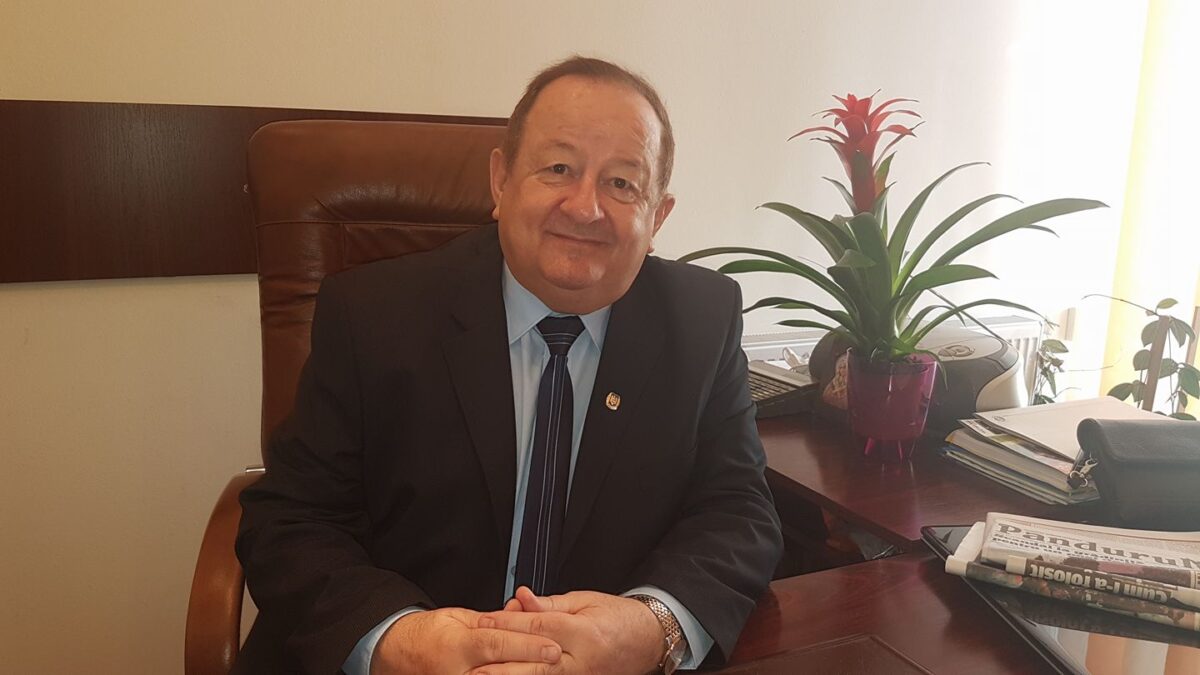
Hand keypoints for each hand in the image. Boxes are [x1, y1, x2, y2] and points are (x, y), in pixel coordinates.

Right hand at [370, 606, 562, 674]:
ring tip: (548, 671)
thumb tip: (521, 614)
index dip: (527, 646)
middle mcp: (456, 672)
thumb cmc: (427, 634)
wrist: (397, 654)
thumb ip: (491, 620)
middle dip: (533, 666)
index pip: (497, 644)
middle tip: (559, 662)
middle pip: (503, 671)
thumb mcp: (458, 618)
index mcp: (456, 645)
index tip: (553, 647)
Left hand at [482, 587, 663, 674]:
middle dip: (501, 660)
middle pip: (534, 662)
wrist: (648, 640)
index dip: (508, 623)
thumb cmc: (619, 618)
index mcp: (584, 633)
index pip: (539, 627)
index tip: (485, 621)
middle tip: (474, 657)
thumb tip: (521, 598)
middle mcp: (583, 661)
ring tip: (483, 674)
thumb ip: (549, 604)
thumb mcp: (584, 600)